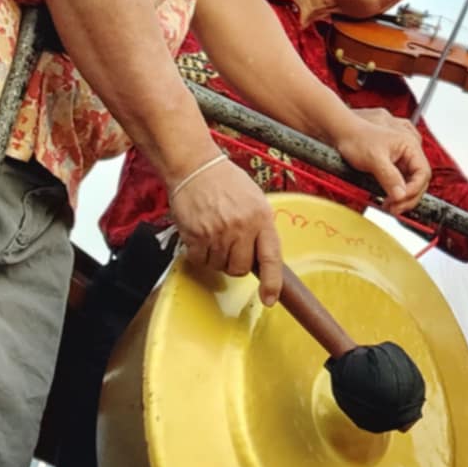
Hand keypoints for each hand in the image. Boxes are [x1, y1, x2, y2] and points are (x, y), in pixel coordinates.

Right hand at [170, 156, 283, 305]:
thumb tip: (263, 256)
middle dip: (236, 264)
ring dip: (216, 257)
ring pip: (219, 267)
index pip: (271, 258)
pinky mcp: (196, 236)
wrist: (195, 167)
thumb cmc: (225, 181)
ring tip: (214, 232)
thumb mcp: (254, 199)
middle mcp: (242, 227)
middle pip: (241, 269)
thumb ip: (260, 227)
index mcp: (262, 217)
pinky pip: (199, 260)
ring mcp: (218, 233)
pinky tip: (200, 234)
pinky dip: (198, 253)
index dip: (273, 283)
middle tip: (230, 246)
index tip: (270, 299)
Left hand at [336, 113, 429, 215]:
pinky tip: (388, 200)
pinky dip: (396, 193)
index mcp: (410, 145)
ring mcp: (402, 159)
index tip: (401, 199)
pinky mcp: (394, 165)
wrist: (342, 132)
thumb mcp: (374, 159)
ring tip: (390, 206)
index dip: (415, 189)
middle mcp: (409, 151)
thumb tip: (401, 195)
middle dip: (408, 197)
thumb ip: (389, 177)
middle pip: (419, 180)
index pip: (423, 172)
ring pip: (411, 183)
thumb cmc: (357, 137)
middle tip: (395, 208)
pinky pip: (401, 182)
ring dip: (402, 197)